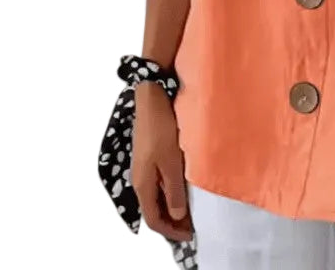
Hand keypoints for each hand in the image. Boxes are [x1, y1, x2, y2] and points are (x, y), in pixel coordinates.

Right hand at [132, 82, 192, 239]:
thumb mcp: (171, 161)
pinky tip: (184, 187)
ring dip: (172, 206)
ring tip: (192, 209)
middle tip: (193, 225)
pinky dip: (171, 191)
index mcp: (143, 184)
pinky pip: (159, 183)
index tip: (191, 235)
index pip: (154, 219)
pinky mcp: (150, 156)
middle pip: (154, 210)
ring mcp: (144, 167)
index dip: (171, 231)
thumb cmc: (161, 128)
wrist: (152, 98)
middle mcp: (140, 179)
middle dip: (172, 221)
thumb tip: (176, 216)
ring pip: (157, 197)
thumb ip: (173, 190)